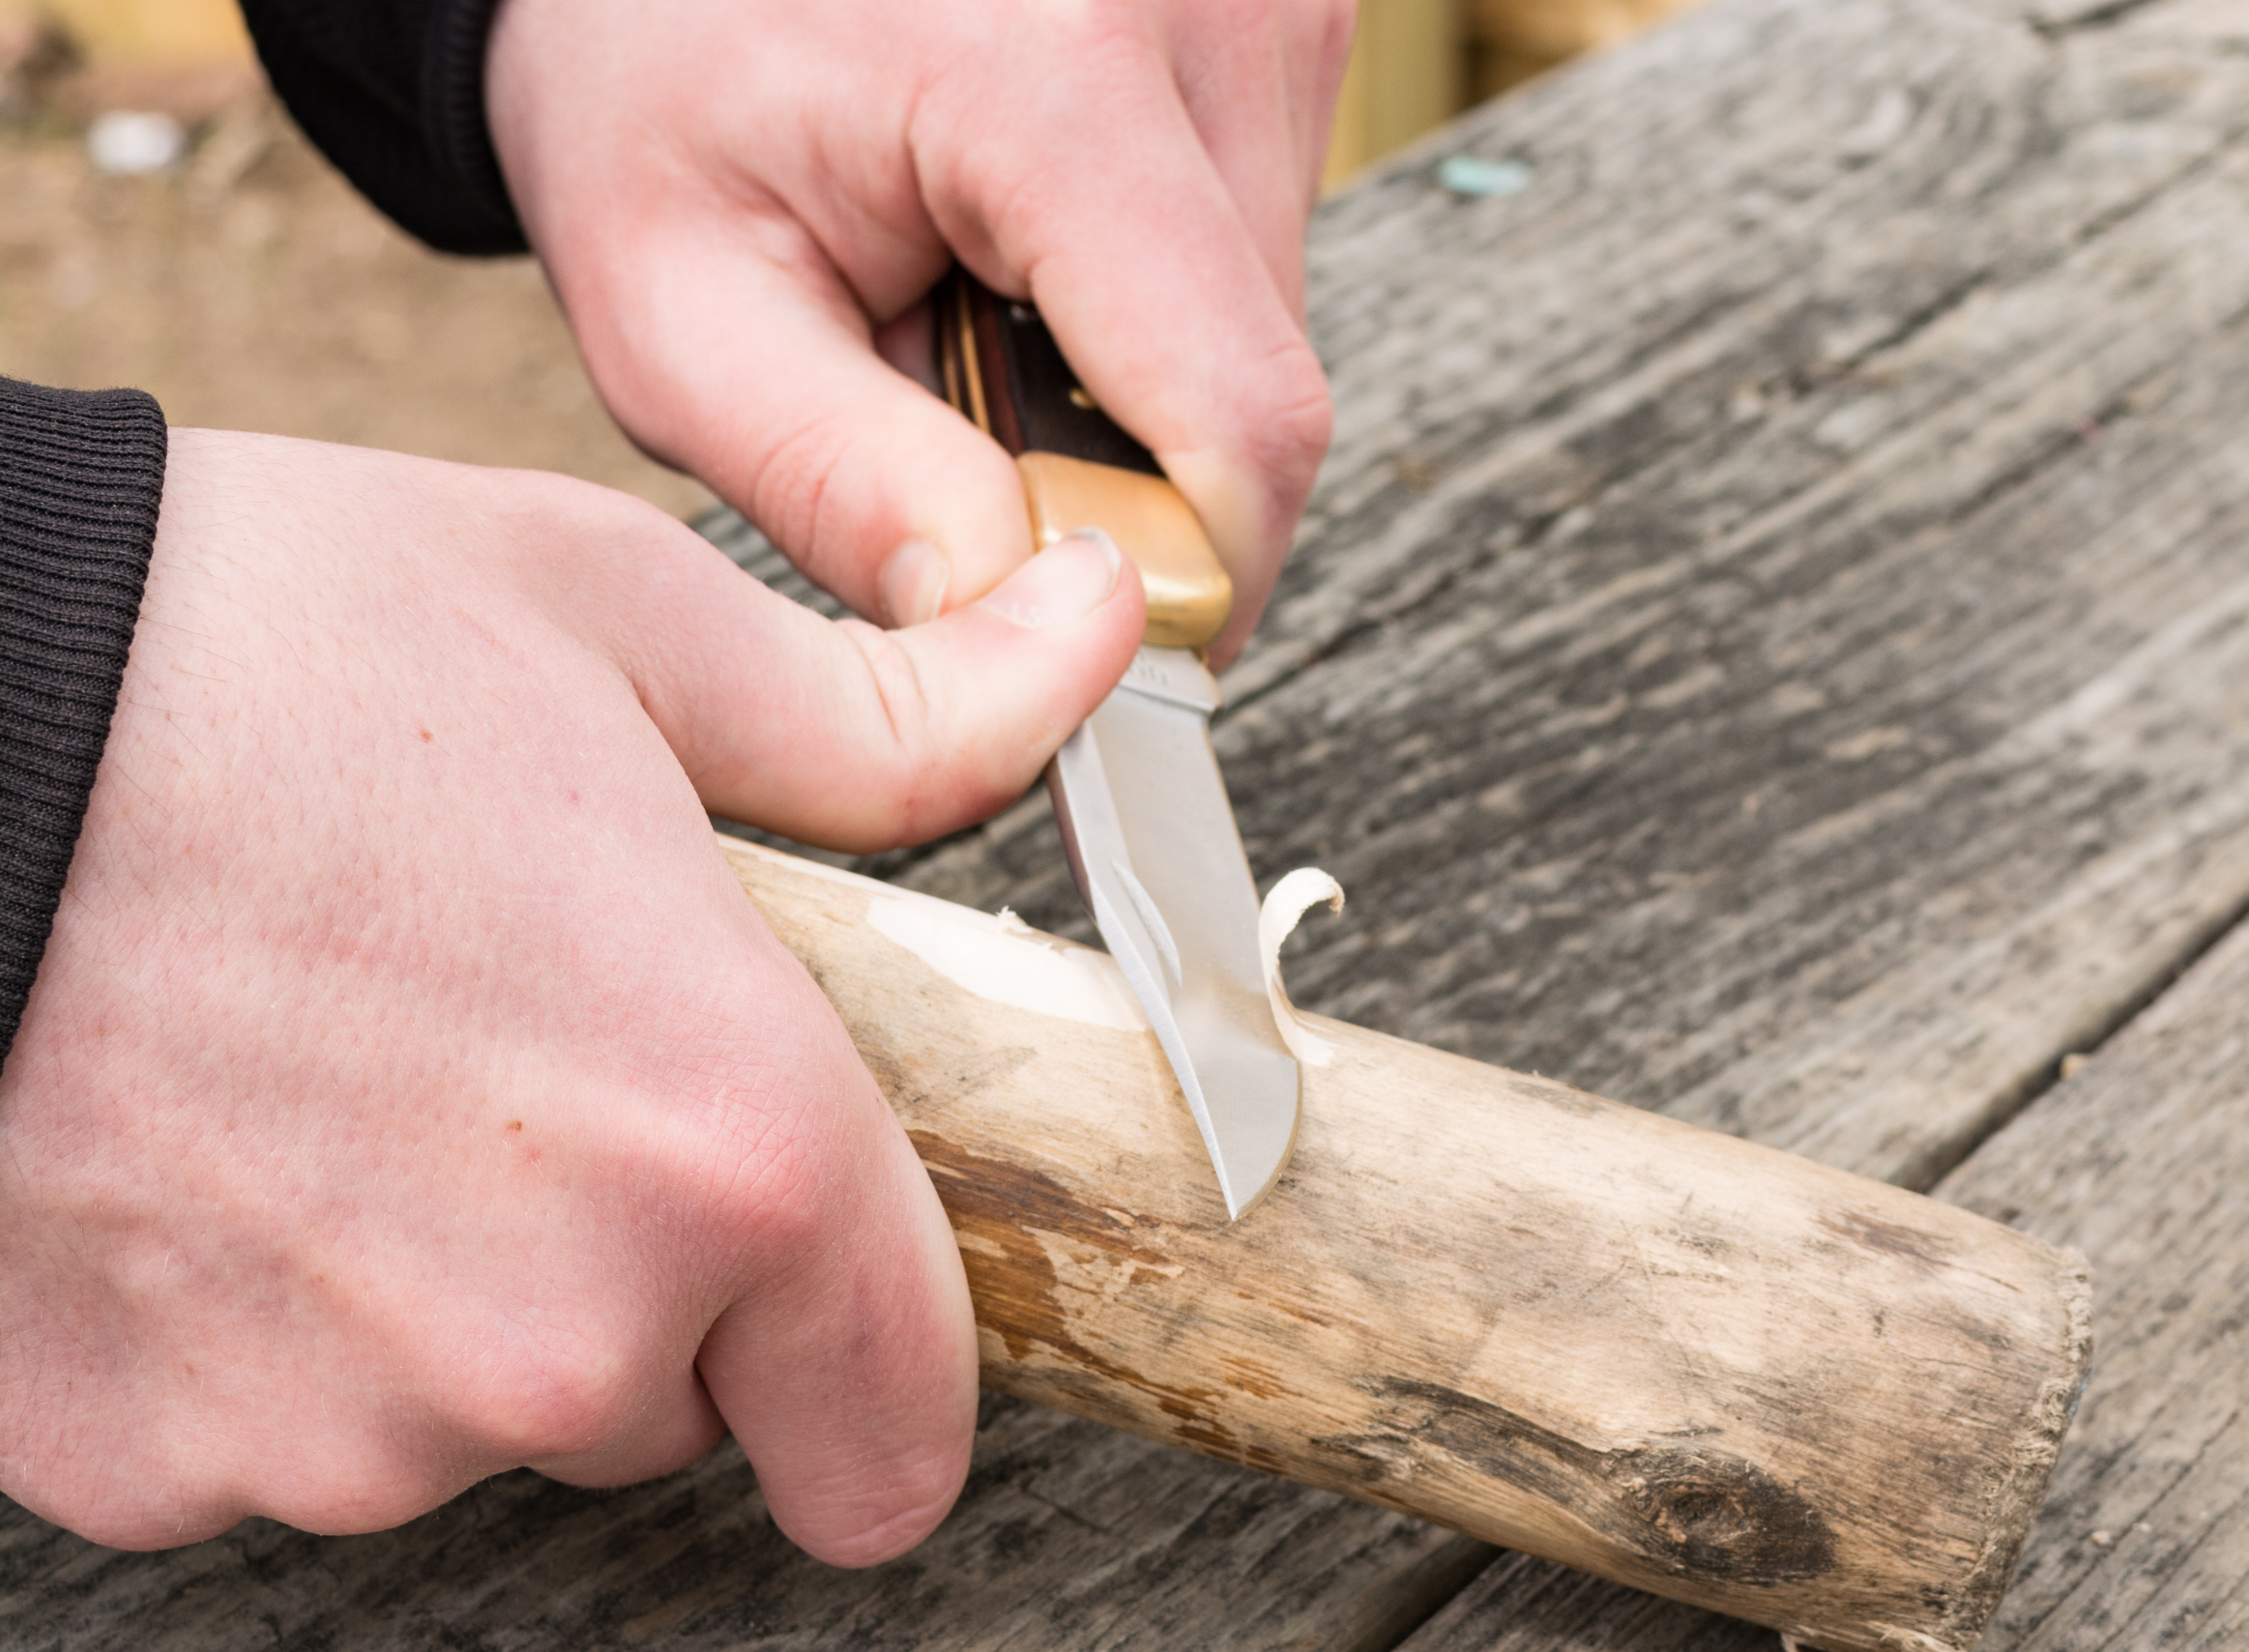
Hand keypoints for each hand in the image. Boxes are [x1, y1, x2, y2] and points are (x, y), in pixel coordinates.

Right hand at [0, 430, 1144, 1557]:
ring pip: (479, 1412)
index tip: (840, 1293)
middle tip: (539, 1056)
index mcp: (729, 1147)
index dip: (882, 1363)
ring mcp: (330, 1424)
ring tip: (353, 1063)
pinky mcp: (139, 1457)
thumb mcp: (633, 630)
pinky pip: (283, 1427)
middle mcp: (552, 1334)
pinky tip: (216, 1139)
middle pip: (682, 1398)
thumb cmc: (253, 655)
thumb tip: (1091, 635)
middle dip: (654, 1269)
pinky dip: (277, 1322)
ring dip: (456, 1289)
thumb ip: (904, 710)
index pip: (901, 1428)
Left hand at [484, 0, 1347, 665]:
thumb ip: (845, 494)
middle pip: (1265, 388)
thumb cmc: (648, 90)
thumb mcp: (678, 321)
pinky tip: (1033, 262)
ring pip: (1275, 334)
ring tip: (982, 324)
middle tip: (964, 453)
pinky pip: (1258, 262)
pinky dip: (1157, 316)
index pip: (1241, 417)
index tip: (1089, 650)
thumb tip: (1018, 646)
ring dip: (1146, 397)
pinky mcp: (1272, 26)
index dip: (1190, 583)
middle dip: (1137, 488)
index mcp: (1055, 76)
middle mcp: (1202, 16)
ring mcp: (1259, 9)